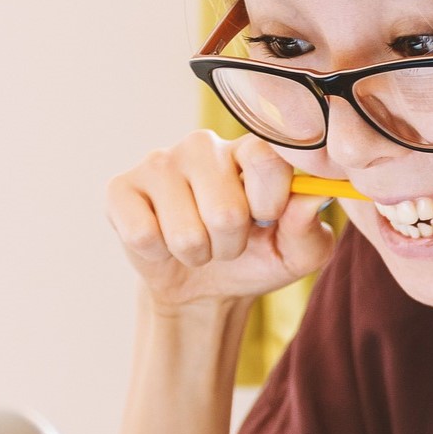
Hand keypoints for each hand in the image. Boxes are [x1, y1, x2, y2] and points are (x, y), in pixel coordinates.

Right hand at [105, 130, 334, 312]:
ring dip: (198, 254)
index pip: (265, 159)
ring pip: (186, 232)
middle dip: (232, 244)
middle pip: (225, 211)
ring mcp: (159, 163)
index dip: (270, 202)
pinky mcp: (120, 188)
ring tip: (199, 244)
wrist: (206, 287)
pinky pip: (143, 235)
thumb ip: (309, 228)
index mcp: (251, 151)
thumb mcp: (297, 253)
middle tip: (228, 242)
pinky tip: (163, 241)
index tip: (267, 219)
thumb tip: (312, 198)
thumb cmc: (257, 258)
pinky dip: (160, 254)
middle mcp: (204, 146)